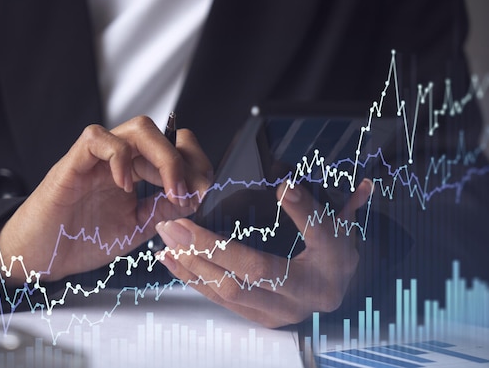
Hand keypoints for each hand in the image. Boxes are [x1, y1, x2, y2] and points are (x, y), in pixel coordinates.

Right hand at [0, 116, 211, 283]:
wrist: (39, 257)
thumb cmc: (80, 240)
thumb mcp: (135, 228)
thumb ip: (163, 211)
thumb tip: (195, 196)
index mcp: (135, 172)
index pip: (174, 148)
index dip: (194, 165)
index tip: (202, 193)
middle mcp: (119, 160)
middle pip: (162, 135)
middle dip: (186, 161)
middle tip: (190, 193)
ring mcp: (96, 159)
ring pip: (138, 129)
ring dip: (163, 157)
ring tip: (169, 189)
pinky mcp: (72, 163)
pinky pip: (97, 138)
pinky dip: (119, 156)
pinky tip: (125, 185)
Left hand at [155, 179, 372, 327]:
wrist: (337, 288)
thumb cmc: (336, 254)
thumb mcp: (336, 229)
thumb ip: (310, 211)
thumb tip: (286, 187)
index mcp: (319, 279)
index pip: (287, 253)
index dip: (272, 225)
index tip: (267, 194)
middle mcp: (296, 302)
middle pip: (244, 276)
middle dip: (204, 249)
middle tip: (175, 225)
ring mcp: (274, 314)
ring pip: (226, 292)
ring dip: (191, 264)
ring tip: (166, 240)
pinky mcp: (258, 318)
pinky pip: (220, 300)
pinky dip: (193, 279)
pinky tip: (173, 260)